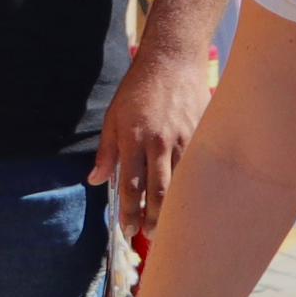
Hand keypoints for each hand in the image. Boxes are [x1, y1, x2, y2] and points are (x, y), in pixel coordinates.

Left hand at [91, 41, 207, 238]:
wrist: (172, 61)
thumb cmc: (138, 89)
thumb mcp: (113, 117)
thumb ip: (106, 152)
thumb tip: (94, 180)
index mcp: (133, 138)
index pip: (130, 185)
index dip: (128, 211)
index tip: (126, 228)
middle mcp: (158, 142)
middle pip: (157, 191)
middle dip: (152, 218)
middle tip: (149, 236)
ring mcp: (183, 139)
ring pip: (180, 184)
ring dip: (173, 209)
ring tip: (167, 227)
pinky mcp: (201, 135)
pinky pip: (196, 169)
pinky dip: (191, 189)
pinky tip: (189, 201)